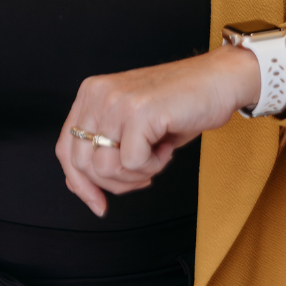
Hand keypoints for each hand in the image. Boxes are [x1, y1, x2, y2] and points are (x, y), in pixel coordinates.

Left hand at [56, 27, 285, 215]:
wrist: (219, 80)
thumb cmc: (180, 105)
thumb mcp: (132, 125)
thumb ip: (105, 148)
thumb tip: (83, 188)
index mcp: (91, 94)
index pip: (65, 148)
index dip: (79, 183)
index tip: (98, 205)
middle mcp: (98, 94)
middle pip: (82, 163)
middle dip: (114, 183)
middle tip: (143, 174)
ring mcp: (117, 101)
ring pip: (106, 167)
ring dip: (136, 175)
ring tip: (157, 155)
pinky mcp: (139, 112)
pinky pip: (133, 163)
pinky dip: (153, 166)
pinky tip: (167, 147)